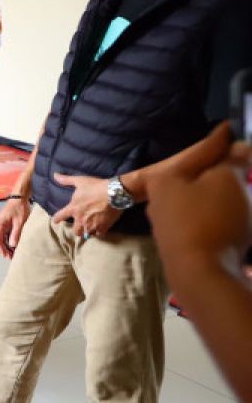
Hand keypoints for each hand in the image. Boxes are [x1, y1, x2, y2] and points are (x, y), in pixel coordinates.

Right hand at [0, 197, 31, 257]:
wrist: (20, 197)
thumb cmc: (19, 207)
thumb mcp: (19, 222)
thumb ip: (15, 234)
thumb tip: (12, 245)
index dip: (1, 248)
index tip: (5, 255)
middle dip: (4, 249)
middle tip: (10, 257)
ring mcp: (2, 223)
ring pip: (3, 237)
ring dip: (7, 245)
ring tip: (13, 253)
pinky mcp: (7, 223)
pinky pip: (6, 233)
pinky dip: (10, 240)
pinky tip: (15, 244)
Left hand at [51, 174, 122, 237]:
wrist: (113, 193)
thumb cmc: (95, 186)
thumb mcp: (80, 181)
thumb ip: (66, 180)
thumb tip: (55, 175)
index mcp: (73, 208)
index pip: (60, 216)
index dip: (57, 219)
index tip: (56, 221)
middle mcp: (80, 219)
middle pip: (75, 231)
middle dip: (76, 229)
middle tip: (79, 226)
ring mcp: (91, 225)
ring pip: (86, 234)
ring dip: (87, 232)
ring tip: (89, 229)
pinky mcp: (103, 227)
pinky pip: (99, 234)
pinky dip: (99, 232)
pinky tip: (100, 229)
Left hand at [148, 137, 251, 266]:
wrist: (200, 275)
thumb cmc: (211, 219)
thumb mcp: (227, 181)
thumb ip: (232, 162)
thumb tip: (237, 149)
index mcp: (165, 178)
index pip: (200, 150)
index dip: (221, 139)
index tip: (230, 127)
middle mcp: (159, 199)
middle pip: (198, 176)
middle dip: (222, 168)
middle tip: (242, 159)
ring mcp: (167, 224)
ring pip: (201, 199)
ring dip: (223, 192)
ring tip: (242, 186)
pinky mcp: (180, 244)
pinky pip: (205, 219)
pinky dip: (221, 213)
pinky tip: (235, 216)